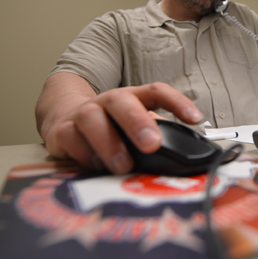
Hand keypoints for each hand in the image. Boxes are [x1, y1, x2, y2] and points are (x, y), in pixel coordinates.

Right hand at [36, 75, 202, 173]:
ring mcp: (82, 114)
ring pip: (92, 118)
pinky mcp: (62, 131)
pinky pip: (71, 140)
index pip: (156, 92)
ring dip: (109, 142)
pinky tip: (97, 167)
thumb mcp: (133, 126)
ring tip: (123, 165)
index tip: (196, 119)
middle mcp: (107, 102)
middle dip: (137, 122)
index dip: (177, 103)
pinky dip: (85, 155)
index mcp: (131, 98)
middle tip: (152, 144)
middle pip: (122, 101)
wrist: (62, 118)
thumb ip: (154, 136)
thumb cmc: (107, 126)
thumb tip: (182, 157)